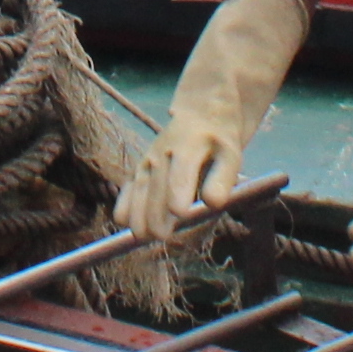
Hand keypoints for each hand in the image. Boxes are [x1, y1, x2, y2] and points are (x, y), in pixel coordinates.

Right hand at [121, 123, 245, 242]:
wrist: (202, 115)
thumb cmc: (219, 142)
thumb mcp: (230, 156)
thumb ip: (222, 179)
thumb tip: (212, 203)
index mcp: (189, 146)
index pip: (181, 172)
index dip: (178, 192)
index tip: (179, 213)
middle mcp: (164, 150)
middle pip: (157, 184)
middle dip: (156, 210)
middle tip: (161, 236)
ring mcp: (149, 158)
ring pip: (140, 185)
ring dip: (138, 211)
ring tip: (141, 235)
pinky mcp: (142, 165)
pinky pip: (130, 183)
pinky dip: (125, 201)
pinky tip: (121, 221)